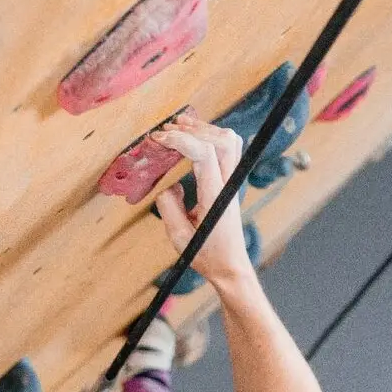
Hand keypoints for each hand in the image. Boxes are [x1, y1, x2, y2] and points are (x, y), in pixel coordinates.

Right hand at [154, 114, 256, 285]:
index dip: (181, 140)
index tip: (159, 140)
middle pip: (222, 140)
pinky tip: (193, 137)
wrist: (230, 265)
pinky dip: (211, 136)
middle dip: (192, 129)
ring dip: (204, 129)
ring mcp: (233, 182)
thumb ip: (169, 207)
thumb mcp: (178, 236)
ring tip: (179, 125)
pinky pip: (229, 149)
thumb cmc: (206, 254)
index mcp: (215, 196)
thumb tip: (169, 185)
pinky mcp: (231, 182)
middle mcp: (228, 185)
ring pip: (229, 140)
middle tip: (166, 130)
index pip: (205, 153)